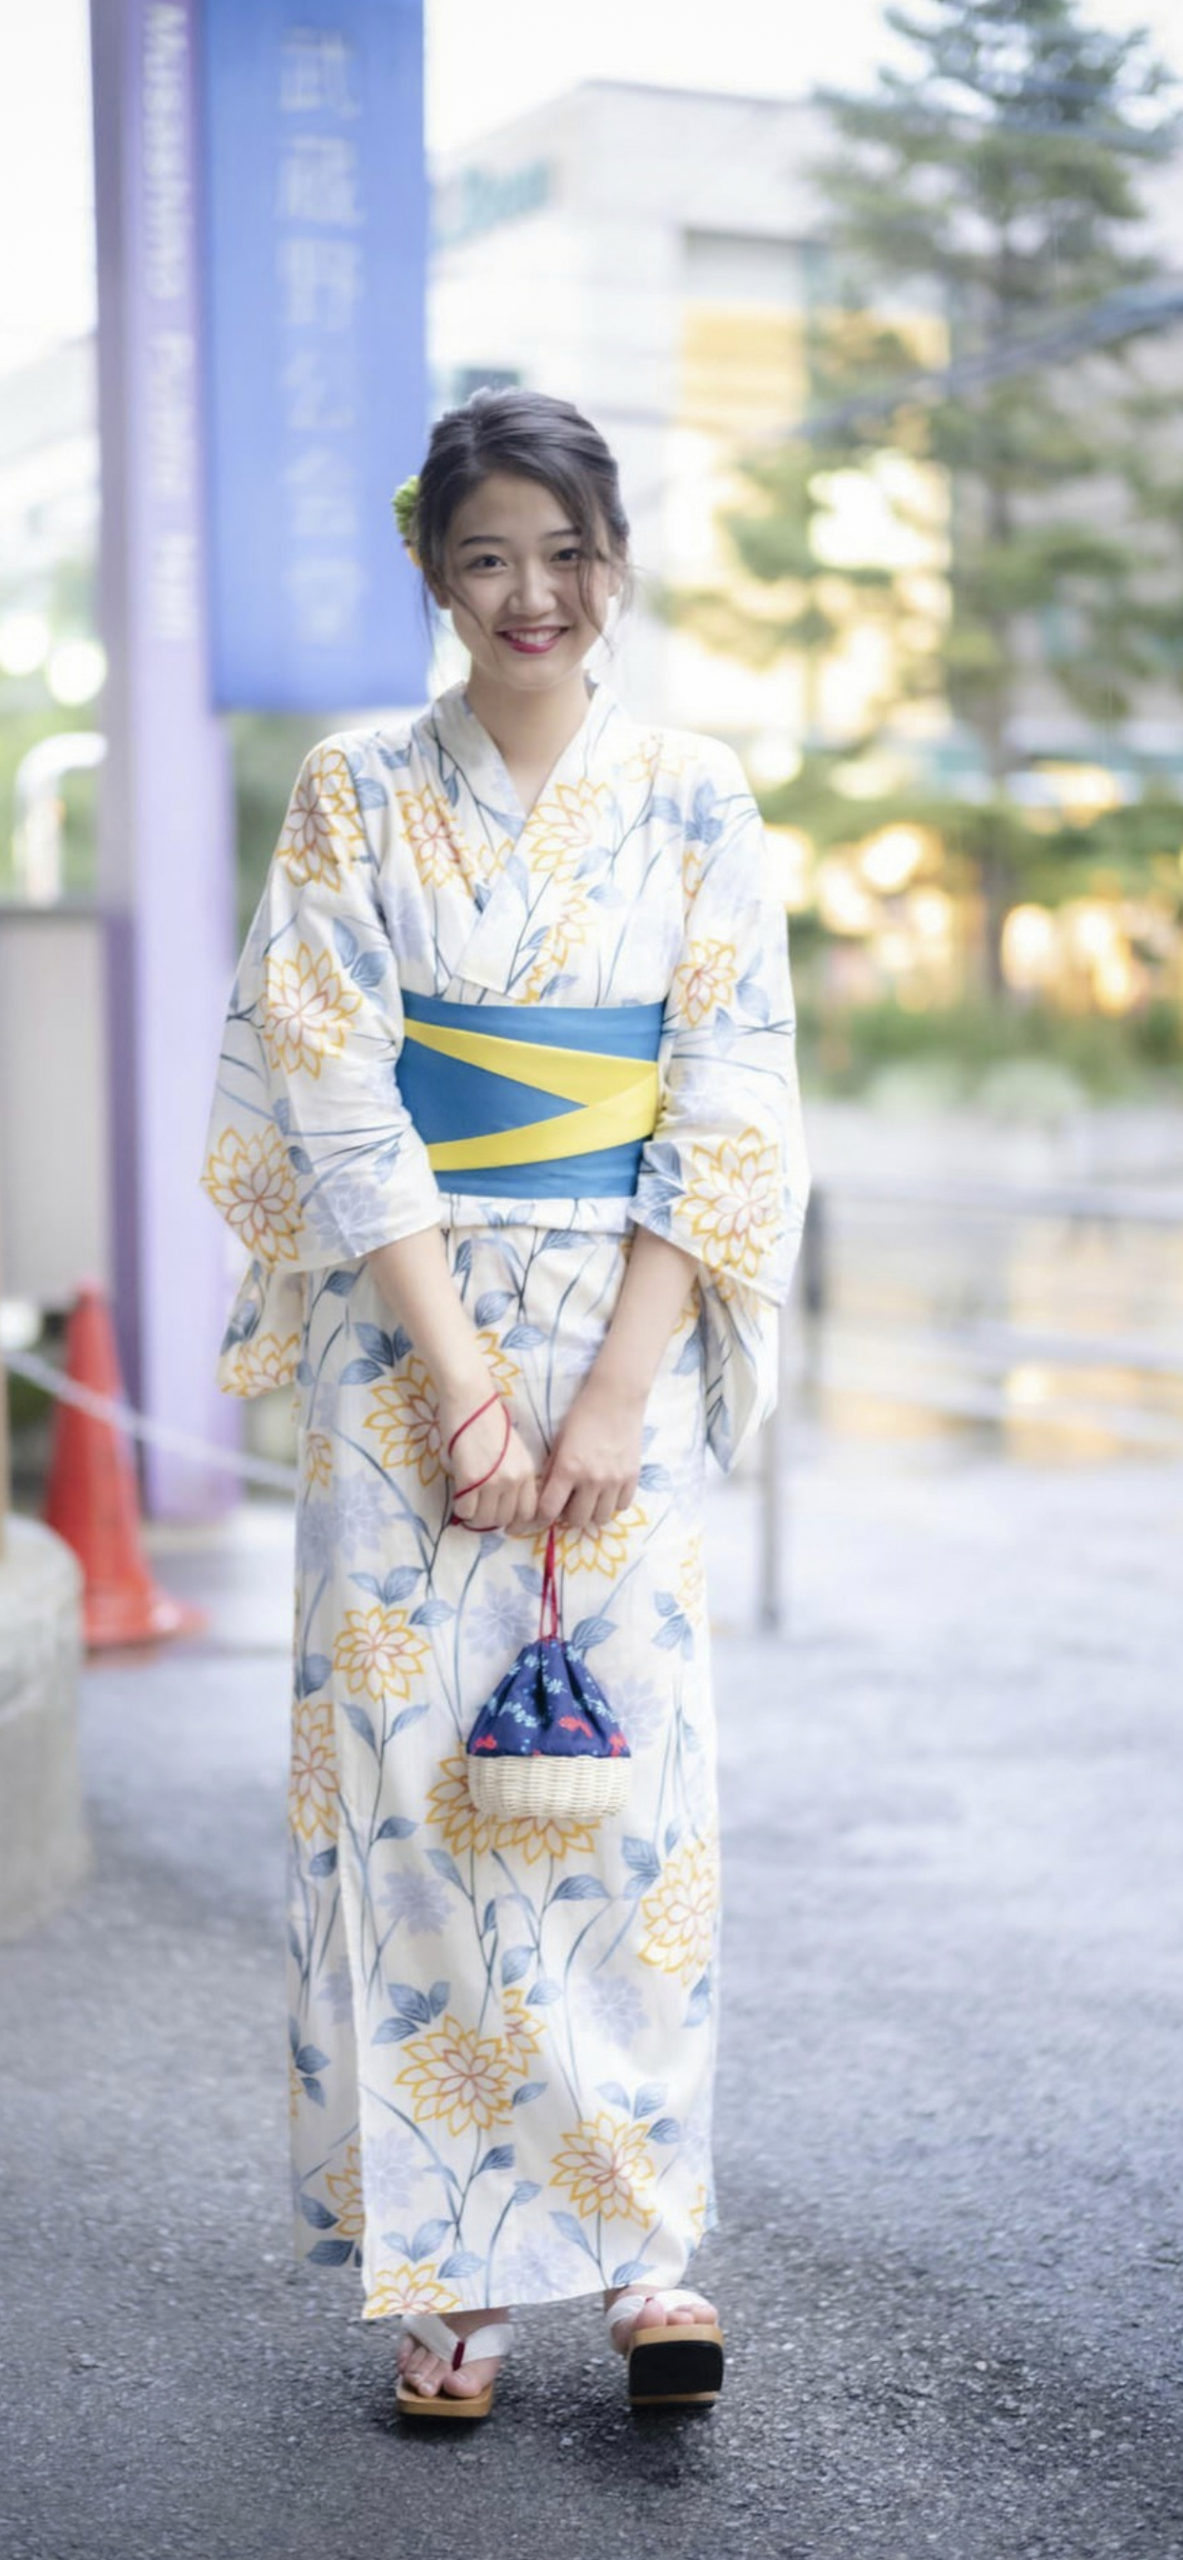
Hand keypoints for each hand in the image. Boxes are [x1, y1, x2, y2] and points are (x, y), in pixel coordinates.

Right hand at [438, 1383, 537, 1533]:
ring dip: (476, 1518)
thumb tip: (506, 1503)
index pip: (529, 1512)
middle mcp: (514, 1479)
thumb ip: (515, 1475)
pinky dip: (462, 1509)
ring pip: (486, 1519)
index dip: (516, 1523)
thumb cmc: (490, 1421)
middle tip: (482, 1512)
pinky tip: (460, 1497)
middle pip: (506, 1519)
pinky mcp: (469, 1480)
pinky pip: (466, 1511)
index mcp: (527, 1471)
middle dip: (493, 1521)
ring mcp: (492, 1481)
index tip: (506, 1524)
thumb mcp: (514, 1450)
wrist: (471, 1402)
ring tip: (470, 1506)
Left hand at [533, 1370, 645, 1531]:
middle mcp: (592, 1479)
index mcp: (568, 1468)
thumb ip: (551, 1469)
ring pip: (600, 1518)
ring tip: (588, 1499)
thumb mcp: (559, 1440)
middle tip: (567, 1502)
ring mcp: (615, 1480)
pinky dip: (611, 1504)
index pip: (549, 1510)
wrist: (617, 1398)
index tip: (540, 1515)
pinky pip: (621, 1507)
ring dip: (591, 1512)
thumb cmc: (582, 1415)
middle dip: (568, 1515)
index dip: (541, 1517)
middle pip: (577, 1520)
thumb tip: (544, 1495)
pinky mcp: (632, 1478)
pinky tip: (606, 1492)